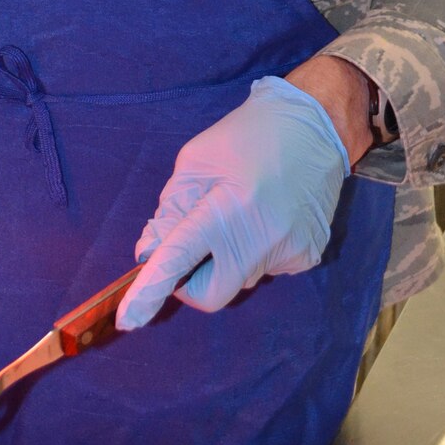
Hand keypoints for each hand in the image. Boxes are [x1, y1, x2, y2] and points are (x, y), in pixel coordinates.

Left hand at [116, 76, 348, 328]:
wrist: (316, 124)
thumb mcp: (196, 162)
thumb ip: (171, 210)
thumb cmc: (248, 135)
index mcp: (228, 209)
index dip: (150, 291)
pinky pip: (266, 268)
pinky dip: (255, 251)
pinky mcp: (308, 257)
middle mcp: (263, 240)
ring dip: (228, 257)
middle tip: (197, 242)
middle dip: (193, 279)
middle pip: (210, 294)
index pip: (180, 260)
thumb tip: (151, 254)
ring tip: (243, 209)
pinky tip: (268, 214)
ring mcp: (290, 253)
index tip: (128, 320)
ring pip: (239, 279)